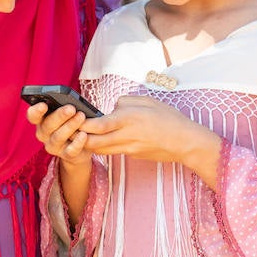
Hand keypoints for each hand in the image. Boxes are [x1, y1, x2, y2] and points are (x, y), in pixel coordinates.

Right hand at [27, 102, 93, 167]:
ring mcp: (53, 146)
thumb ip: (65, 107)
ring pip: (58, 137)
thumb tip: (70, 103)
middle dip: (60, 116)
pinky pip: (70, 150)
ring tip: (81, 116)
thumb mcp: (67, 113)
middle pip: (48, 125)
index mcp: (41, 120)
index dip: (36, 111)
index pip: (33, 115)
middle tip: (71, 108)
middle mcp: (44, 134)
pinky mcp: (65, 155)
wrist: (83, 144)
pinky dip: (77, 143)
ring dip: (70, 126)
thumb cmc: (72, 122)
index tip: (43, 105)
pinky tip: (84, 135)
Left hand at [77, 96, 221, 184]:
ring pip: (101, 150)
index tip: (75, 119)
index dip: (83, 124)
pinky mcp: (132, 155)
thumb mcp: (147, 101)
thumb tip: (112, 108)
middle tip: (71, 130)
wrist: (185, 142)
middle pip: (94, 142)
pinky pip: (113, 151)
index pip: (99, 124)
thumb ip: (125, 102)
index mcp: (129, 118)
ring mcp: (129, 148)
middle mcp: (126, 135)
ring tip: (82, 136)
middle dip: (80, 138)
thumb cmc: (169, 118)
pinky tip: (102, 140)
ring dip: (89, 144)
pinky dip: (104, 147)